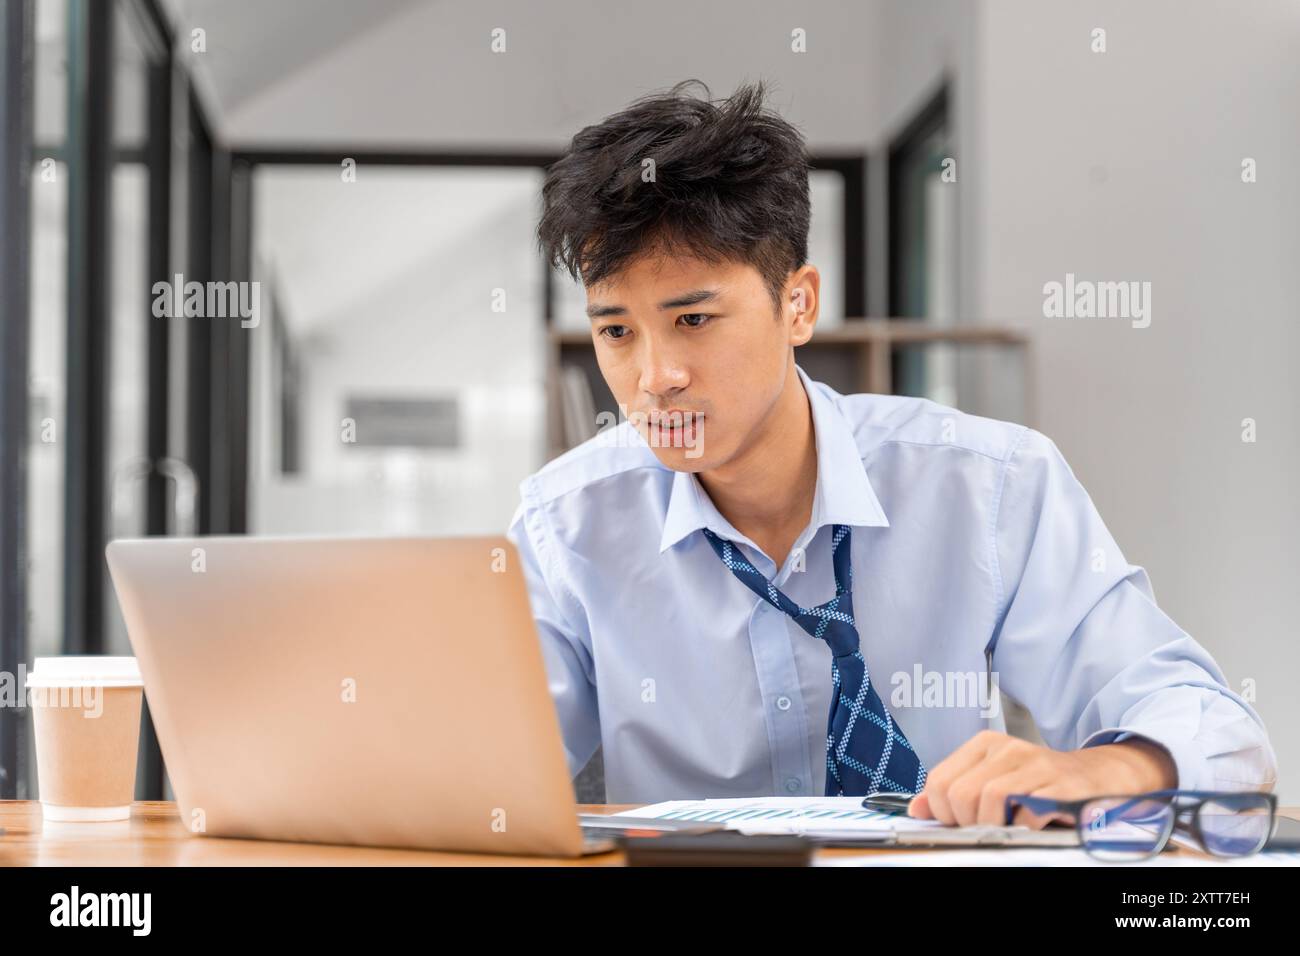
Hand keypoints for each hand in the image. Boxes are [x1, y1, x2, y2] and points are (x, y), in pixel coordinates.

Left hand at [906, 730, 1177, 828]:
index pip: (939, 780)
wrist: (1098, 777)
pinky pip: (1026, 813)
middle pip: (961, 794)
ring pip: (989, 801)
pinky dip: (1022, 828)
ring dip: (993, 826)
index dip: (941, 811)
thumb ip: (954, 792)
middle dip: (966, 822)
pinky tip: (1029, 825)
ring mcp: (1036, 765)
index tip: (957, 823)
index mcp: (985, 745)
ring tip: (1006, 827)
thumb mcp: (993, 778)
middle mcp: (1008, 748)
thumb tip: (916, 810)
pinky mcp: (1061, 786)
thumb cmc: (1040, 782)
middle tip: (983, 829)